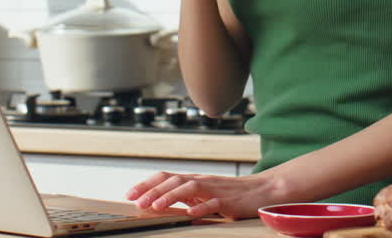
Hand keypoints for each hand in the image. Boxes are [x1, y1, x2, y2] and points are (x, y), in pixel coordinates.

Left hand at [126, 170, 281, 219]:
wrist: (262, 191)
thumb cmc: (231, 195)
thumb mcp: (204, 194)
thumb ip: (185, 196)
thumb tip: (158, 202)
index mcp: (194, 180)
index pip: (165, 177)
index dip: (146, 183)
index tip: (129, 194)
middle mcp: (202, 181)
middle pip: (173, 180)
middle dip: (152, 191)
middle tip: (136, 202)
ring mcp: (215, 190)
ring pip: (189, 188)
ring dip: (170, 197)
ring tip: (155, 206)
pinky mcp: (228, 201)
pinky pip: (213, 204)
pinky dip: (201, 207)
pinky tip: (190, 213)